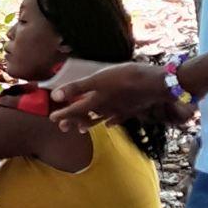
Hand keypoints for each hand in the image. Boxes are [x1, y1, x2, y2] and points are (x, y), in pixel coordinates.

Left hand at [50, 62, 172, 131]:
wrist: (156, 83)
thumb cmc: (125, 78)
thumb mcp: (98, 79)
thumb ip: (77, 88)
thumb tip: (55, 96)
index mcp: (96, 101)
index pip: (75, 110)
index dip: (63, 114)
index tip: (52, 119)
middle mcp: (106, 109)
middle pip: (87, 117)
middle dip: (74, 122)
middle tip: (63, 128)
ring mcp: (120, 110)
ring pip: (101, 119)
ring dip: (90, 123)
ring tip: (82, 129)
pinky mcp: (132, 109)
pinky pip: (119, 118)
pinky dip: (111, 121)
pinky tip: (109, 124)